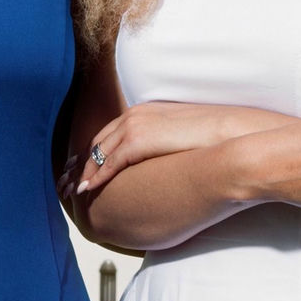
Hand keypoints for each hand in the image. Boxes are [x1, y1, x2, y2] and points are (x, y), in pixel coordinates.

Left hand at [68, 102, 278, 202]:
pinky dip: (94, 176)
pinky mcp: (139, 141)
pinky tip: (86, 190)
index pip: (112, 132)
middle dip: (81, 161)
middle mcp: (137, 115)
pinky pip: (108, 163)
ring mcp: (136, 126)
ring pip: (98, 151)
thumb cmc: (221, 139)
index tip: (83, 165)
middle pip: (99, 141)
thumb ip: (170, 144)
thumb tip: (168, 161)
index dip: (96, 151)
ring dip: (82, 171)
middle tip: (67, 179)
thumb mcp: (188, 137)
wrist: (233, 135)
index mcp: (148, 111)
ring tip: (72, 189)